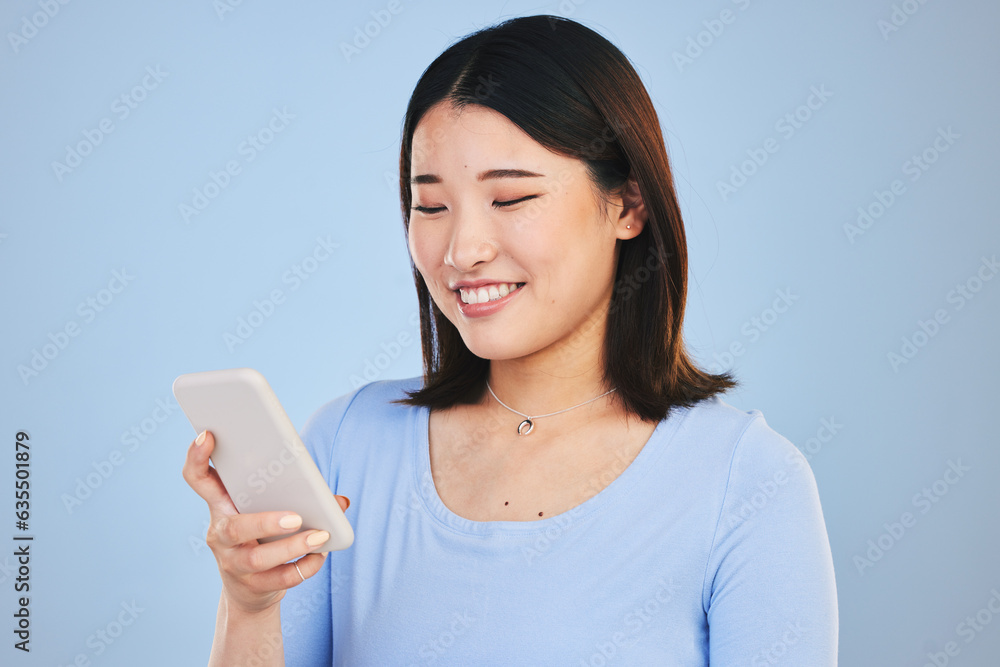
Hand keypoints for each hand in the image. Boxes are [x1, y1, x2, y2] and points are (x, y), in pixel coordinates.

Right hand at [181, 429, 350, 614]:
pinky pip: (279, 579)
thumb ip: (301, 497)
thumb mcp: (269, 511)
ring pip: (257, 558)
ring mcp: (232, 563)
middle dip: (265, 521)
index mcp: (222, 505)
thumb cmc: (262, 537)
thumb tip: (340, 501)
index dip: (197, 457)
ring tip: (321, 536)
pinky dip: (304, 567)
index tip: (209, 434)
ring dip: (292, 546)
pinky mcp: (251, 586)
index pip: (198, 479)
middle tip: (296, 517)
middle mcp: (220, 534)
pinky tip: (319, 557)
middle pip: (234, 528)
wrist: (250, 590)